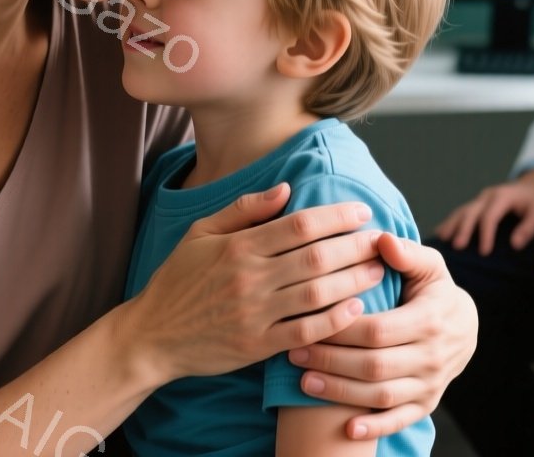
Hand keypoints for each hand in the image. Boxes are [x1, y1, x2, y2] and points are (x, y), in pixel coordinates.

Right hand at [116, 183, 386, 383]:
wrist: (152, 335)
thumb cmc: (178, 280)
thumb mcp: (200, 233)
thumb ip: (243, 210)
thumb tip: (286, 188)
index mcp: (237, 247)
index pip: (299, 225)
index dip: (336, 216)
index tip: (361, 212)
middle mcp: (249, 278)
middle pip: (316, 257)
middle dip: (355, 246)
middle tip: (381, 240)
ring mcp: (254, 313)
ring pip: (317, 294)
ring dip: (353, 281)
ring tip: (378, 271)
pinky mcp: (257, 345)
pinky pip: (305, 332)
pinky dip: (334, 321)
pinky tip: (356, 310)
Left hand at [286, 235, 478, 439]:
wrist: (466, 327)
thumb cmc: (434, 290)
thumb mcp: (429, 266)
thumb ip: (406, 252)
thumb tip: (381, 239)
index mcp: (430, 320)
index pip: (379, 329)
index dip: (341, 328)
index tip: (308, 321)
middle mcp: (432, 357)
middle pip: (374, 365)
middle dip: (331, 361)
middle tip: (294, 352)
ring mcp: (430, 384)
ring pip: (381, 395)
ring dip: (341, 393)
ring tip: (304, 382)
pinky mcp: (426, 404)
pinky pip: (399, 420)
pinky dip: (374, 428)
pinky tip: (347, 431)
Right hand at [433, 169, 533, 255]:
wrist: (532, 185)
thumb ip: (529, 228)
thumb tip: (515, 245)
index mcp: (503, 197)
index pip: (491, 216)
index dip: (486, 234)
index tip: (484, 252)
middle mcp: (487, 196)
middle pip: (471, 212)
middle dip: (463, 229)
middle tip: (457, 247)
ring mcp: (479, 199)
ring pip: (461, 211)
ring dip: (451, 225)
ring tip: (441, 239)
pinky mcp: (476, 204)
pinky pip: (460, 212)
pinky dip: (450, 222)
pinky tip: (440, 233)